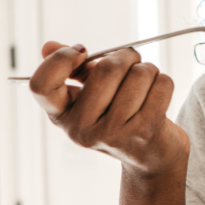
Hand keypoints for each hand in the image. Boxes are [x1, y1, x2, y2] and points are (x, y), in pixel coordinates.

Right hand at [28, 42, 188, 176]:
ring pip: (140, 73)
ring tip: (144, 84)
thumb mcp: (89, 98)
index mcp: (62, 116)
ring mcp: (114, 133)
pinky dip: (163, 81)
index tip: (82, 52)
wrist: (149, 158)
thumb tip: (49, 46)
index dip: (60, 60)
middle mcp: (82, 129)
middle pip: (107, 68)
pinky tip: (157, 95)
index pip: (41, 85)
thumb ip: (72, 70)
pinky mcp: (145, 132)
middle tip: (130, 62)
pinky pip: (162, 84)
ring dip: (148, 70)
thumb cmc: (117, 118)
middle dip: (125, 56)